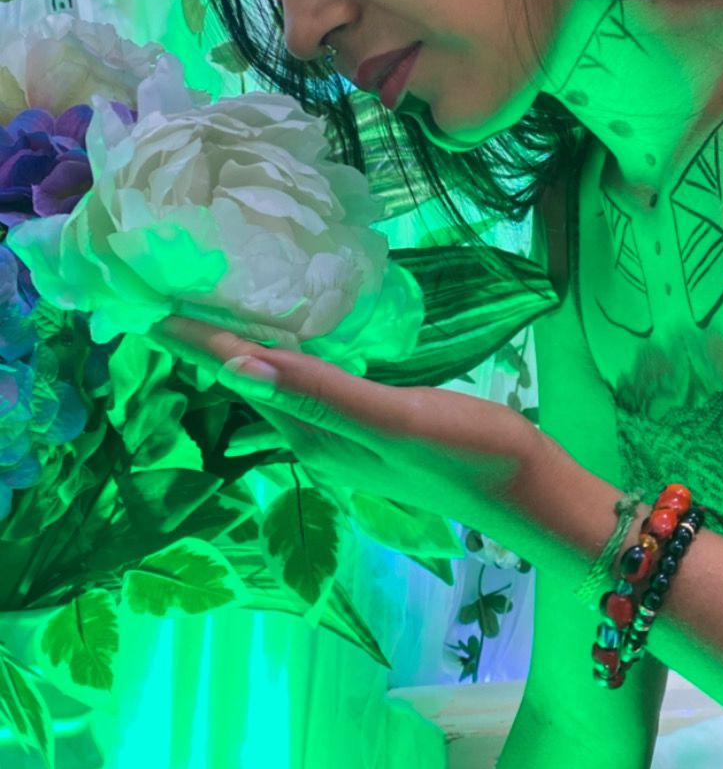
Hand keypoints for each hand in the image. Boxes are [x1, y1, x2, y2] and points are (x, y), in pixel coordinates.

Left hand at [147, 314, 540, 533]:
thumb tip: (239, 365)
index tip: (146, 299)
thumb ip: (321, 393)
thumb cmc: (468, 452)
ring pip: (278, 375)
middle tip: (170, 278)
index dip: (194, 337)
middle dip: (207, 333)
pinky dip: (291, 345)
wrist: (529, 489)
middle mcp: (317, 435)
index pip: (239, 374)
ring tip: (215, 290)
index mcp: (313, 434)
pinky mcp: (374, 419)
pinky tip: (297, 324)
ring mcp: (345, 430)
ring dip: (244, 337)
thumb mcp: (395, 420)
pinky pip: (313, 376)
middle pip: (248, 374)